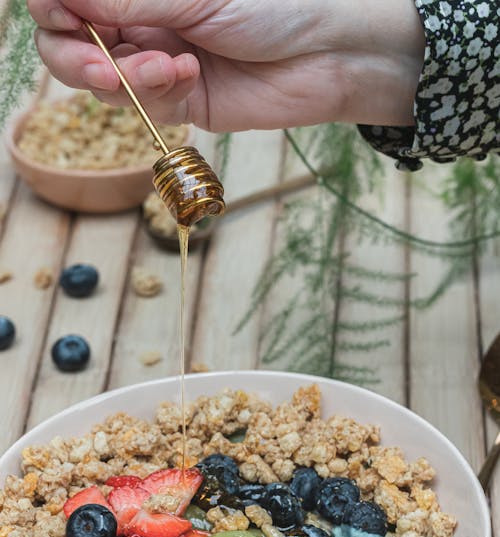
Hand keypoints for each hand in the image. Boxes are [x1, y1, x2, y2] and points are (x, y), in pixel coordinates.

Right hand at [28, 0, 424, 130]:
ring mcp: (157, 62)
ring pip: (103, 81)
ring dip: (122, 78)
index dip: (51, 9)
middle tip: (100, 66)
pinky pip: (144, 105)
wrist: (325, 53)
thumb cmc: (270, 5)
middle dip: (75, 57)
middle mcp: (140, 20)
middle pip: (70, 44)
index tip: (59, 15)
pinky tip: (189, 76)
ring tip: (165, 67)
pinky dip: (158, 93)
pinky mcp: (180, 102)